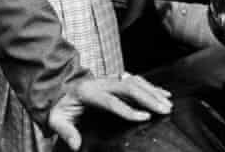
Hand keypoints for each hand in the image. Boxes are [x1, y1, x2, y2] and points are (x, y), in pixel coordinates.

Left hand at [49, 73, 171, 149]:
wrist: (59, 89)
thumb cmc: (60, 107)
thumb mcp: (56, 119)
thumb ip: (65, 131)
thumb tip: (76, 145)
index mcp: (87, 92)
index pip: (110, 100)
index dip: (128, 109)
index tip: (145, 117)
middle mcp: (100, 82)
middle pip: (127, 87)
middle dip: (147, 98)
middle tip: (164, 110)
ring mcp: (108, 80)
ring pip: (134, 81)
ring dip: (152, 91)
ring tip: (167, 104)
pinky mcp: (115, 81)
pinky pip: (135, 80)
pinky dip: (150, 86)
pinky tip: (163, 93)